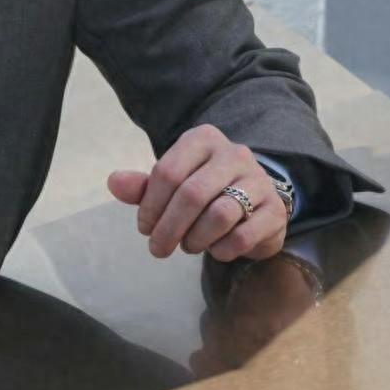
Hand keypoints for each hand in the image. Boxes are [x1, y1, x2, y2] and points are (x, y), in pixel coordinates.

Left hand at [107, 123, 287, 262]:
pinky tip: (215, 250)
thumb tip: (113, 182)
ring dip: (195, 238)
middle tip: (158, 249)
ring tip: (188, 246)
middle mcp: (234, 153)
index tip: (144, 228)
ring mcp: (259, 180)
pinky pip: (244, 235)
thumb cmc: (203, 189)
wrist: (254, 199)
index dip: (150, 205)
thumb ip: (143, 186)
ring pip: (220, 214)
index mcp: (203, 139)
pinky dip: (222, 249)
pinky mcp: (276, 210)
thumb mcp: (172, 183)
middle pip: (192, 194)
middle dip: (169, 227)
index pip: (168, 171)